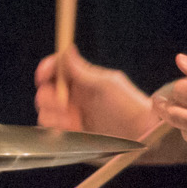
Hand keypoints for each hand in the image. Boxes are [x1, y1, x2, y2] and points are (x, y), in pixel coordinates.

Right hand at [33, 46, 152, 138]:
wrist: (142, 136)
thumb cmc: (131, 106)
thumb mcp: (107, 85)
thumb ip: (83, 71)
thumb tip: (67, 50)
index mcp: (81, 81)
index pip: (56, 70)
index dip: (47, 69)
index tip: (43, 74)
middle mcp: (73, 99)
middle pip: (45, 92)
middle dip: (48, 97)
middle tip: (63, 104)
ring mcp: (71, 119)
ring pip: (46, 113)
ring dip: (54, 115)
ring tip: (73, 120)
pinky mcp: (71, 138)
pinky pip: (52, 132)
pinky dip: (57, 129)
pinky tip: (73, 129)